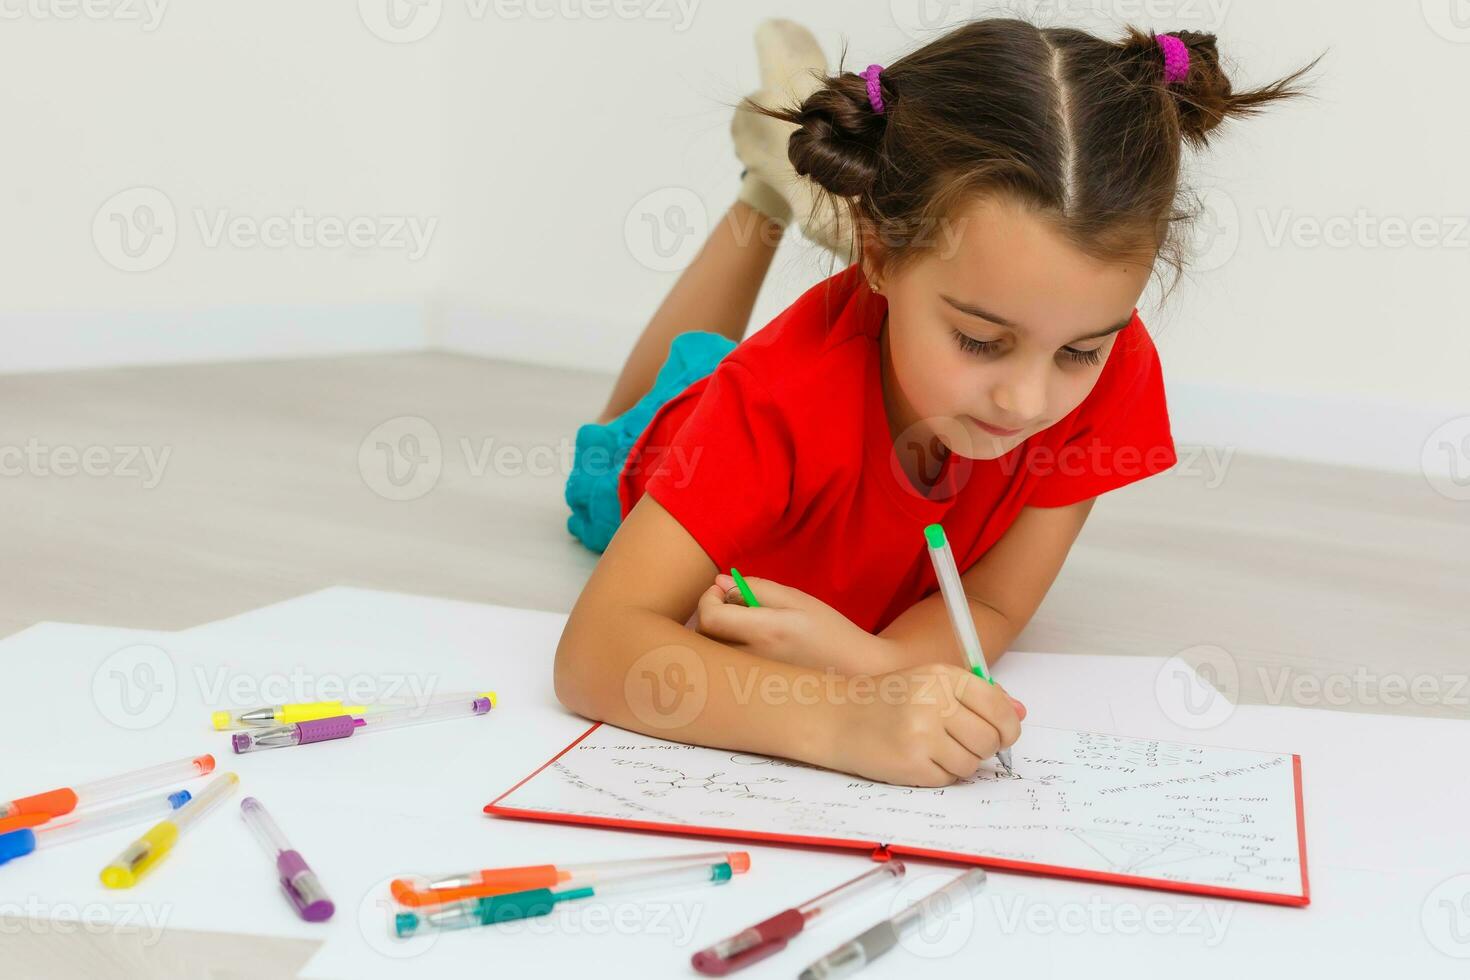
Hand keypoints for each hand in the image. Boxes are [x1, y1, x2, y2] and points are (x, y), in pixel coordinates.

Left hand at [693, 573, 886, 673]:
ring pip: (713, 654)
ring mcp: (752, 679)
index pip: (710, 618)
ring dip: (716, 634)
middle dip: (710, 614)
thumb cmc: (828, 630)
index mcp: (766, 632)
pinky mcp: (753, 690)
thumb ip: (756, 588)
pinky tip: (747, 645)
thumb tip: (720, 584)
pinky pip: (725, 668)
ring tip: (741, 624)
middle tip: (729, 604)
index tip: (720, 591)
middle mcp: (753, 659)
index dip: (707, 600)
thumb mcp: (796, 599)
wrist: (853, 671)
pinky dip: (726, 651)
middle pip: (705, 637)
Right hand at [822, 663, 1024, 786]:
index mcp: (942, 676)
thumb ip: (977, 694)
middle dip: (984, 748)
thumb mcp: (930, 681)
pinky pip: (948, 778)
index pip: (998, 707)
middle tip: (966, 743)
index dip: (1008, 728)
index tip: (1005, 735)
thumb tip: (1019, 713)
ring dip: (961, 762)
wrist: (837, 717)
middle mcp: (934, 702)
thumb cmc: (888, 699)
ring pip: (971, 763)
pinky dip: (940, 773)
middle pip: (989, 739)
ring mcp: (922, 734)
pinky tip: (920, 758)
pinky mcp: (912, 763)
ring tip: (936, 749)